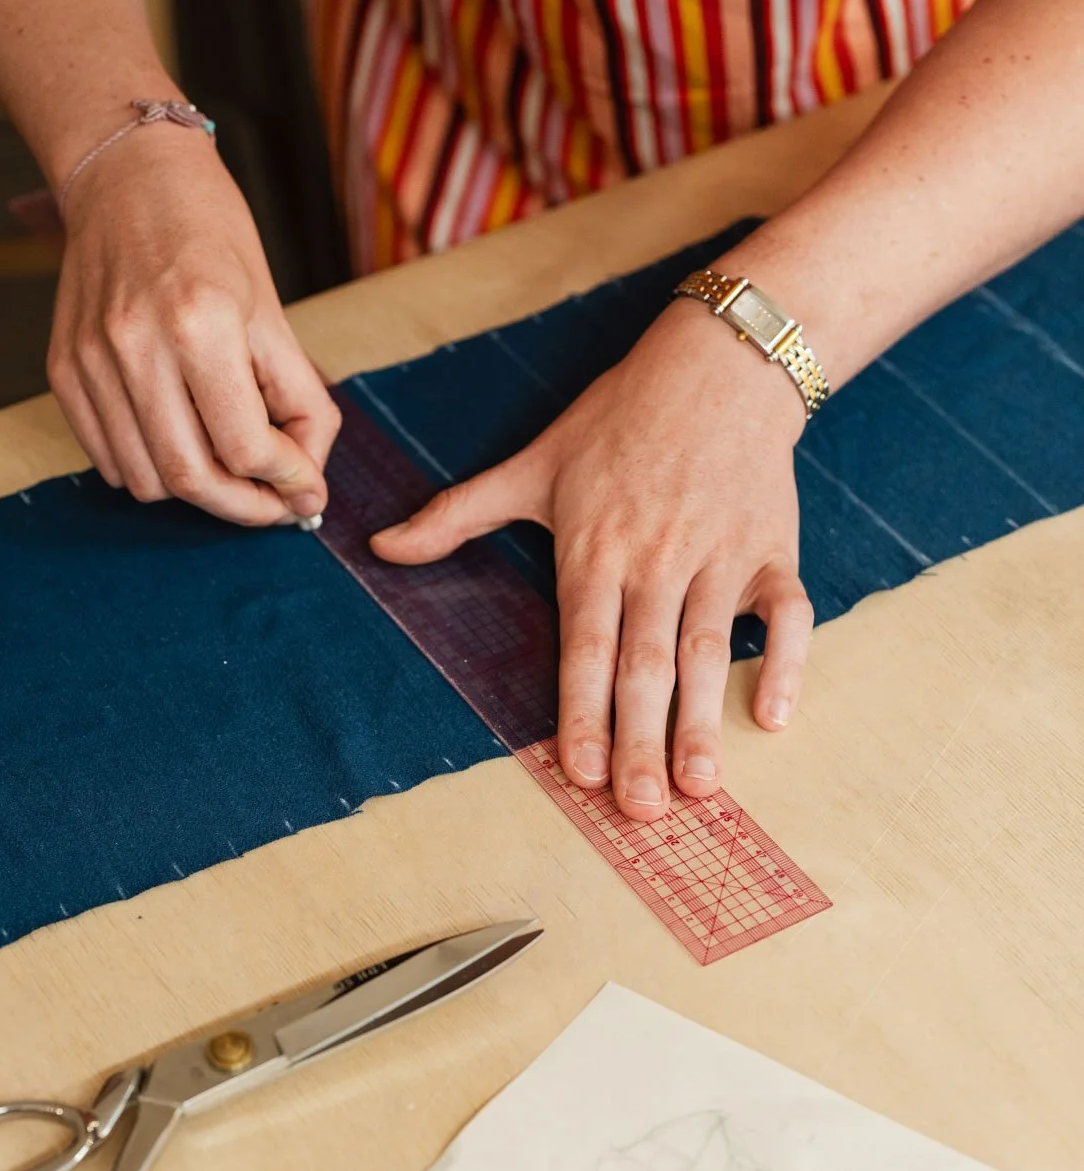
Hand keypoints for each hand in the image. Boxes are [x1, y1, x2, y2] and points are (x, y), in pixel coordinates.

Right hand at [48, 129, 340, 523]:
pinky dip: (148, 470)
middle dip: (242, 508)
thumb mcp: (272, 312)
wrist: (127, 173)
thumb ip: (299, 402)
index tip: (303, 488)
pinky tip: (176, 437)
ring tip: (224, 463)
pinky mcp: (63, 369)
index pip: (245, 447)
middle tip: (270, 504)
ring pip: (146, 481)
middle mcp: (136, 344)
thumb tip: (309, 488)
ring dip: (195, 491)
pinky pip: (107, 459)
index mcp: (200, 323)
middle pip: (190, 478)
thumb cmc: (211, 234)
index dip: (285, 482)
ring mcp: (91, 360)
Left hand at [371, 298, 813, 818]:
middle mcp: (657, 561)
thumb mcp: (533, 463)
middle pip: (646, 664)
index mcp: (595, 550)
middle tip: (640, 808)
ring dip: (704, 721)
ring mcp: (719, 558)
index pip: (585, 646)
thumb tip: (382, 547)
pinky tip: (775, 716)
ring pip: (709, 650)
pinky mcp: (773, 549)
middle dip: (642, 739)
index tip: (582, 774)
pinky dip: (788, 662)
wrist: (721, 363)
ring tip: (698, 787)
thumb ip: (458, 516)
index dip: (582, 712)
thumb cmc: (620, 418)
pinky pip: (788, 613)